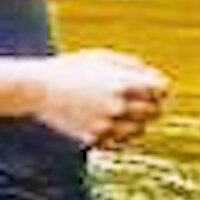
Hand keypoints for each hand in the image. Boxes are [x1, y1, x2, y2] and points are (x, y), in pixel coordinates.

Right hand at [30, 48, 168, 150]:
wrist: (38, 89)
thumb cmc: (72, 68)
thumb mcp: (102, 57)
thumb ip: (131, 66)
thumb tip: (153, 76)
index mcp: (122, 83)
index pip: (161, 90)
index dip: (160, 89)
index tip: (156, 89)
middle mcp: (117, 105)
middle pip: (154, 112)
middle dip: (152, 106)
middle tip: (143, 102)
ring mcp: (105, 124)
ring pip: (138, 130)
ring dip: (137, 122)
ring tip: (125, 113)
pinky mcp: (93, 138)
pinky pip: (118, 142)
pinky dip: (120, 135)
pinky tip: (112, 124)